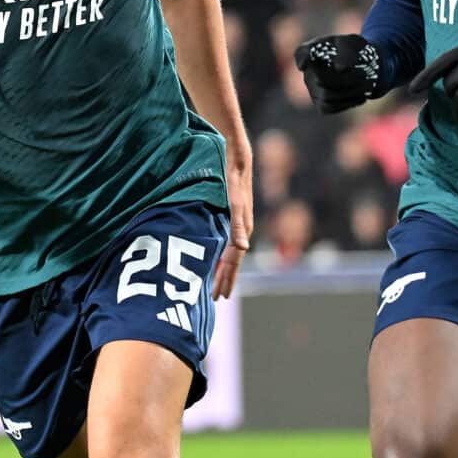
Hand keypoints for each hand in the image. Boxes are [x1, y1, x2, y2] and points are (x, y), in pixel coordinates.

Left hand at [213, 142, 252, 300]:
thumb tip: (242, 249)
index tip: (220, 296)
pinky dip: (220, 254)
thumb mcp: (233, 203)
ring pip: (229, 254)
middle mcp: (241, 230)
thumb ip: (237, 226)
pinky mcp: (232, 216)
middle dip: (225, 279)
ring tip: (216, 283)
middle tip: (217, 297)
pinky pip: (226, 242)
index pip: (233, 262)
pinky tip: (215, 256)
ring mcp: (237, 224)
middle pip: (233, 261)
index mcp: (241, 230)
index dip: (227, 279)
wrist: (237, 160)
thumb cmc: (233, 180)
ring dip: (223, 269)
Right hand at [293, 33, 384, 113]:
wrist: (365, 67)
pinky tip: (361, 96)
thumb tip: (341, 69)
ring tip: (368, 84)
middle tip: (365, 74)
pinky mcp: (321, 105)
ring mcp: (313, 90)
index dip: (303, 58)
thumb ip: (347, 52)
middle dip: (345, 79)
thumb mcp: (354, 44)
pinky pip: (330, 107)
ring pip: (327, 96)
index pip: (302, 53)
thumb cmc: (355, 51)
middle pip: (321, 79)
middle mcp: (309, 72)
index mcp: (314, 50)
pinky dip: (348, 102)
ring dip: (351, 91)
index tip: (305, 63)